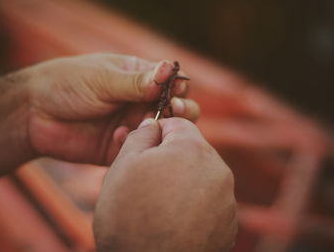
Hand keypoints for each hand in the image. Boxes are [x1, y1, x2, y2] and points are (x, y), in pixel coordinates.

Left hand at [22, 53, 199, 163]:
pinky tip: (117, 137)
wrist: (33, 114)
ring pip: (162, 132)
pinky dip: (135, 145)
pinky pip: (140, 151)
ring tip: (147, 124)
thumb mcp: (103, 78)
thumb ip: (136, 81)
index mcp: (138, 77)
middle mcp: (139, 102)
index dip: (179, 87)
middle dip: (181, 110)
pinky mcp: (119, 148)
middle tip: (174, 111)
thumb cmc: (67, 84)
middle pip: (176, 108)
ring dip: (162, 130)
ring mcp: (131, 125)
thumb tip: (170, 70)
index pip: (172, 82)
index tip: (176, 91)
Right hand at [93, 118, 236, 251]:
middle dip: (169, 159)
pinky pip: (209, 203)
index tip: (143, 150)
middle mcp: (219, 171)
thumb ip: (140, 135)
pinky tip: (172, 220)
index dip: (156, 133)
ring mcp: (227, 201)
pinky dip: (193, 205)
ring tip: (156, 203)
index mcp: (193, 149)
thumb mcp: (123, 165)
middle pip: (191, 151)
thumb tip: (152, 124)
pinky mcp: (228, 226)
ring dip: (181, 182)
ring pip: (200, 177)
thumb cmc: (129, 215)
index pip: (177, 123)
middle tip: (145, 180)